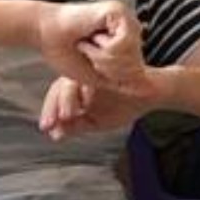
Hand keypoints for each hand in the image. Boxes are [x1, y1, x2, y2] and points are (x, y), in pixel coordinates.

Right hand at [32, 0, 153, 94]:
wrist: (43, 33)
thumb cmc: (65, 52)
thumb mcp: (98, 73)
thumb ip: (122, 81)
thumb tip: (147, 90)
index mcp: (126, 40)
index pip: (136, 70)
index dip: (112, 75)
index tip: (92, 62)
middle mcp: (130, 27)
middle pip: (135, 64)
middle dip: (108, 68)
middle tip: (88, 52)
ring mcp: (126, 18)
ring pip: (130, 55)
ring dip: (103, 58)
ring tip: (88, 45)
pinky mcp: (118, 12)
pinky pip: (122, 45)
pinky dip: (103, 49)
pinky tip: (90, 38)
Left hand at [38, 71, 169, 140]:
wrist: (152, 93)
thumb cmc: (126, 104)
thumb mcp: (99, 120)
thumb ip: (78, 126)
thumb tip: (55, 135)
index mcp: (77, 85)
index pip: (56, 96)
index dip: (50, 112)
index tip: (47, 129)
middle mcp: (82, 74)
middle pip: (60, 87)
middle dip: (55, 108)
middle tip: (53, 125)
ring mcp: (93, 68)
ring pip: (72, 80)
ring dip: (68, 99)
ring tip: (69, 116)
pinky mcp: (106, 63)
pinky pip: (91, 75)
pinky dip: (88, 88)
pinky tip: (88, 102)